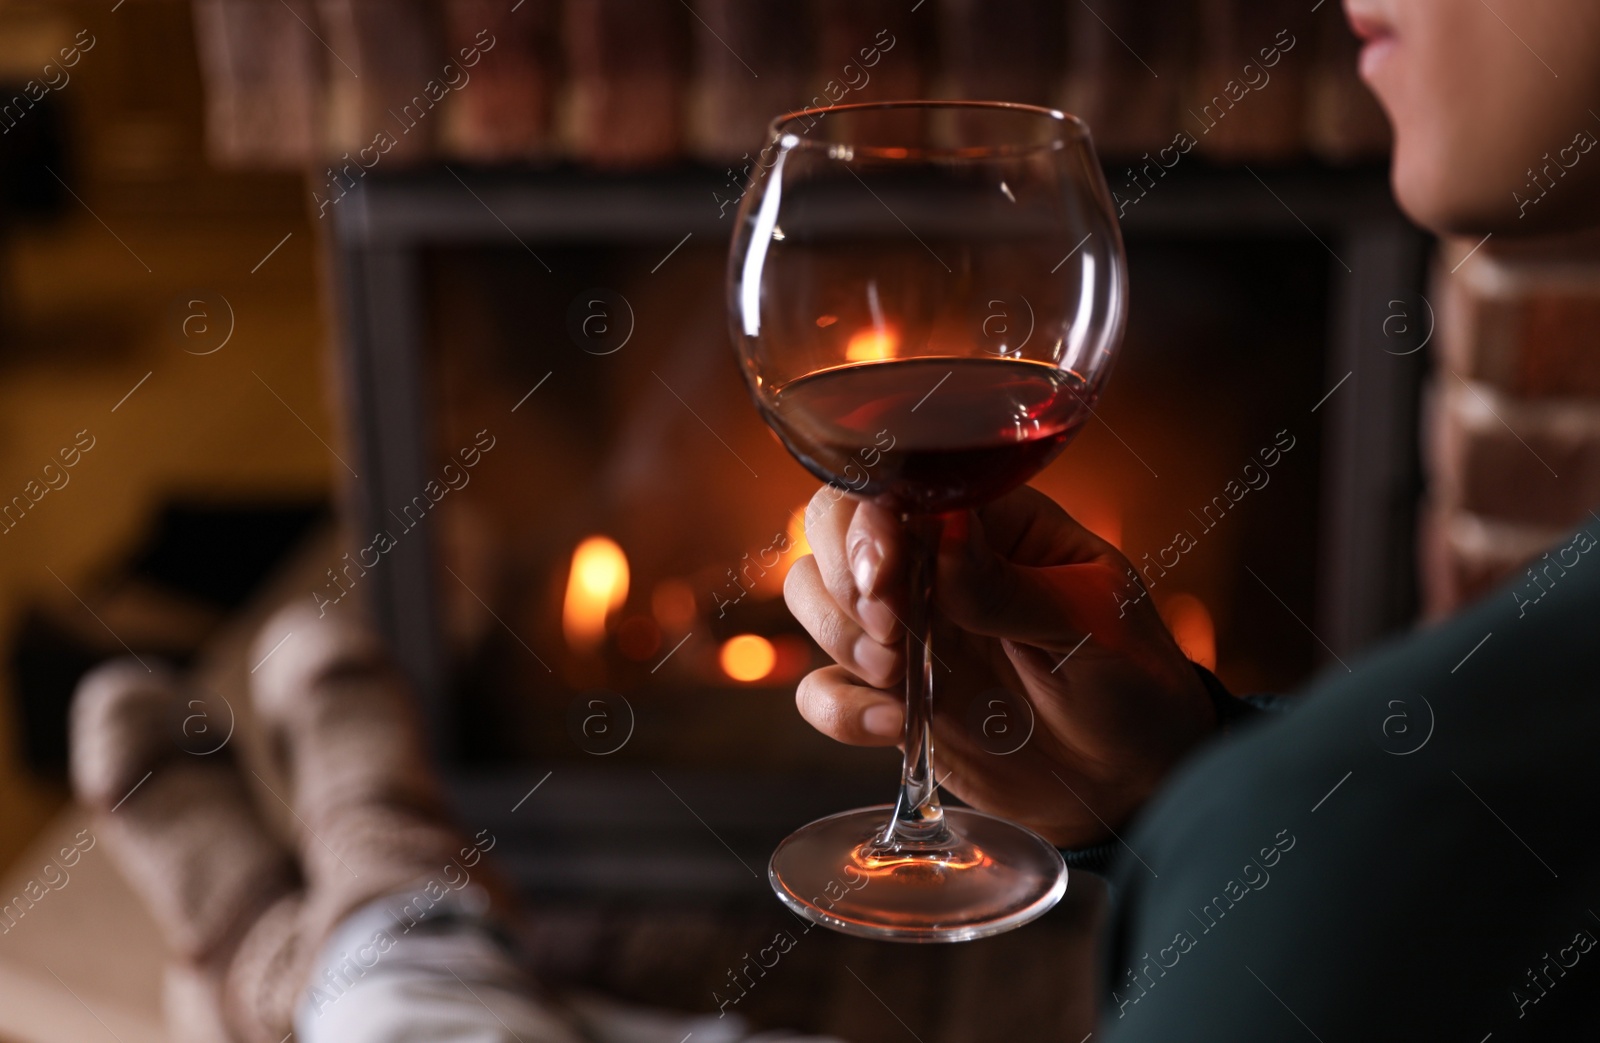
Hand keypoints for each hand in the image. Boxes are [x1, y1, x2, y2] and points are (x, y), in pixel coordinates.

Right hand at [783, 484, 1217, 847]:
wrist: (1134, 776)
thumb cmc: (1130, 677)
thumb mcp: (1093, 622)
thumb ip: (1013, 586)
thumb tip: (948, 534)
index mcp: (988, 524)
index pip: (900, 489)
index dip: (872, 522)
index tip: (885, 574)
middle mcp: (932, 566)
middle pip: (833, 527)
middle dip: (842, 575)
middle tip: (886, 626)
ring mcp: (906, 631)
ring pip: (813, 598)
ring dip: (835, 634)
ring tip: (896, 673)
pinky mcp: (890, 696)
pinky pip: (823, 690)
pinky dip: (839, 709)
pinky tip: (894, 726)